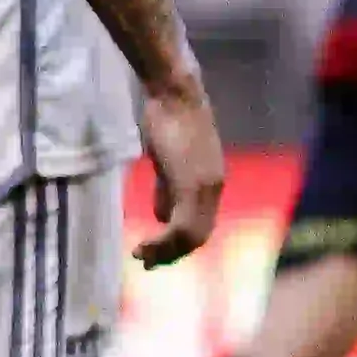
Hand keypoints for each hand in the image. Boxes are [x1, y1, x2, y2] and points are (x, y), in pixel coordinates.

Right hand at [135, 75, 225, 268]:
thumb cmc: (167, 118)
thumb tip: (161, 216)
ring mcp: (205, 187)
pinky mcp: (190, 184)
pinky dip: (164, 242)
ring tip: (142, 256)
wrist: (175, 93)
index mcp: (210, 182)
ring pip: (192, 235)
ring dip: (166, 251)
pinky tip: (144, 244)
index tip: (154, 253)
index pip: (201, 224)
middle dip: (172, 254)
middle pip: (199, 235)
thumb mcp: (167, 160)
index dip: (179, 244)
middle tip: (147, 263)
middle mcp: (214, 188)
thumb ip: (167, 188)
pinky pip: (182, 225)